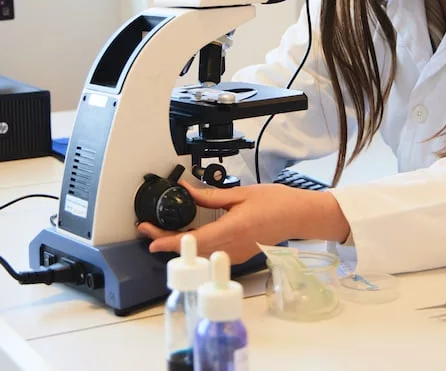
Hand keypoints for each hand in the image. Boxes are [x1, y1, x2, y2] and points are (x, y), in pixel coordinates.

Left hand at [136, 178, 348, 264]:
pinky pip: (211, 254)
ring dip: (179, 245)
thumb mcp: (241, 194)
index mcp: (232, 229)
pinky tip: (186, 236)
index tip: (152, 241)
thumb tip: (187, 190)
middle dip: (167, 240)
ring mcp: (236, 254)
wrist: (298, 216)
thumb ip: (211, 196)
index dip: (171, 243)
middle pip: (192, 249)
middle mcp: (232, 246)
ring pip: (199, 254)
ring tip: (161, 230)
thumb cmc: (276, 202)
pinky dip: (195, 247)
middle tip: (147, 229)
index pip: (195, 240)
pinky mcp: (239, 255)